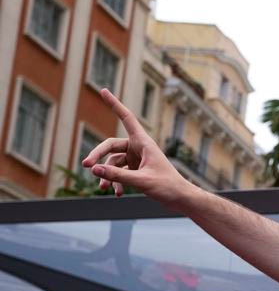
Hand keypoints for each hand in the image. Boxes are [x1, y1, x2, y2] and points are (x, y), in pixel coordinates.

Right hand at [82, 89, 192, 206]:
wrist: (182, 199)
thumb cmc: (168, 187)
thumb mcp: (141, 181)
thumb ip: (117, 175)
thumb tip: (94, 169)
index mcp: (144, 143)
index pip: (127, 118)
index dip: (114, 104)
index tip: (103, 90)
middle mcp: (139, 148)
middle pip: (111, 146)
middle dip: (97, 155)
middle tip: (85, 166)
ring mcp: (137, 159)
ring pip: (114, 162)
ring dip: (107, 175)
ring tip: (102, 188)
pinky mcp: (137, 169)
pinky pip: (120, 172)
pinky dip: (116, 181)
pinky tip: (117, 193)